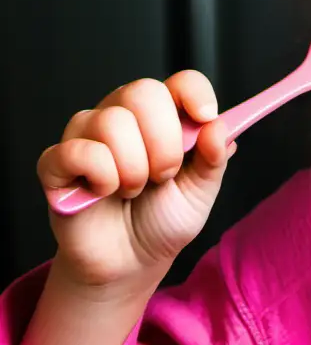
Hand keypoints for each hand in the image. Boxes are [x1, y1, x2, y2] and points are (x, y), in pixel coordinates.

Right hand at [37, 71, 233, 288]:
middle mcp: (123, 116)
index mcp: (162, 117)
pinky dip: (102, 178)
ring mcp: (86, 136)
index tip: (206, 118)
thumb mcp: (200, 192)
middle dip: (164, 143)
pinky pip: (79, 151)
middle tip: (163, 176)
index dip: (194, 93)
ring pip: (112, 122)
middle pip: (143, 92)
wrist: (130, 262)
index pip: (180, 82)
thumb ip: (213, 159)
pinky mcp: (56, 163)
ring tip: (133, 190)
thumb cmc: (162, 220)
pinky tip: (103, 193)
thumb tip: (220, 127)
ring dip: (134, 168)